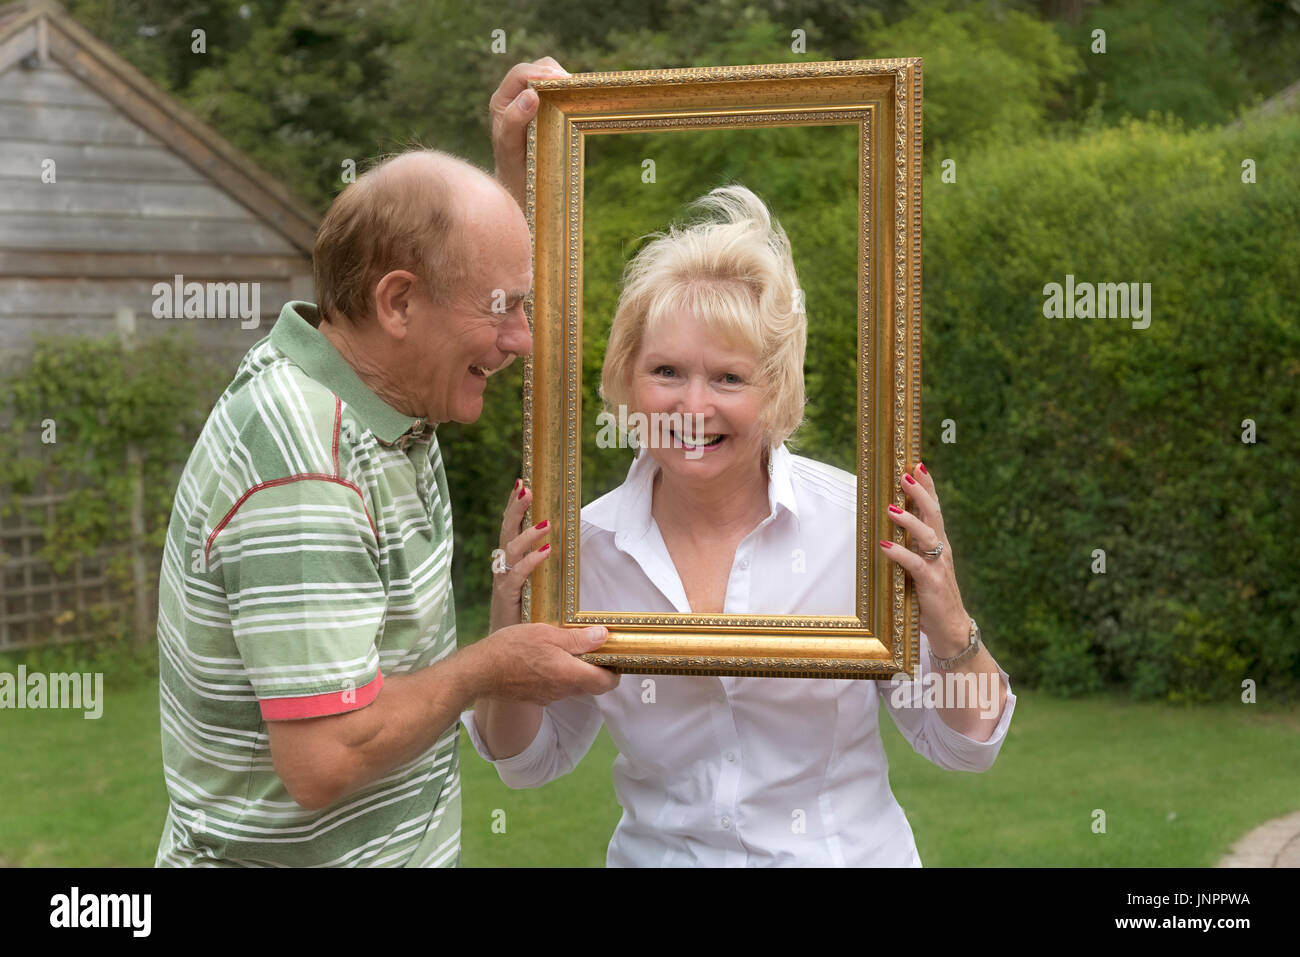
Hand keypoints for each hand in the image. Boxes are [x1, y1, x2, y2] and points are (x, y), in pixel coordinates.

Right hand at [474, 621, 619, 703]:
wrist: (479, 672)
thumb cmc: (512, 648)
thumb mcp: (546, 634)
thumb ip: (577, 638)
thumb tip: (603, 636)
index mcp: (569, 675)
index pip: (606, 683)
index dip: (615, 672)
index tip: (614, 656)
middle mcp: (563, 691)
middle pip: (592, 686)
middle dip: (598, 670)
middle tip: (595, 648)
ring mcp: (549, 696)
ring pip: (574, 687)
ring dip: (578, 671)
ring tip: (570, 649)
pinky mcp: (537, 697)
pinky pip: (557, 688)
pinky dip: (561, 675)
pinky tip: (549, 658)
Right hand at [488, 478, 550, 634]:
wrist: (507, 655)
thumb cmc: (525, 621)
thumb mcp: (538, 590)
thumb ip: (547, 571)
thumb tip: (564, 550)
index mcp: (511, 563)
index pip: (512, 529)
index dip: (515, 507)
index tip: (522, 484)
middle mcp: (503, 569)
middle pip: (507, 532)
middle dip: (515, 509)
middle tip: (527, 488)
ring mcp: (502, 583)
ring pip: (511, 550)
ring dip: (528, 534)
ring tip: (546, 523)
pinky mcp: (506, 598)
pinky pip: (516, 576)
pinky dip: (531, 562)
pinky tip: (546, 552)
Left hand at [489, 57, 568, 207]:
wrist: (521, 186)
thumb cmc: (513, 170)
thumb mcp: (510, 148)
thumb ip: (514, 121)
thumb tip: (530, 95)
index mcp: (501, 101)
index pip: (520, 74)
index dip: (541, 73)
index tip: (563, 81)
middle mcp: (513, 96)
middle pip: (536, 69)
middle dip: (555, 74)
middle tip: (573, 87)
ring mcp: (528, 101)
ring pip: (548, 76)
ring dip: (562, 82)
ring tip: (574, 93)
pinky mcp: (543, 109)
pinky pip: (556, 91)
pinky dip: (566, 91)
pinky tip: (574, 101)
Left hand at [879, 462, 972, 657]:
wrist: (951, 629)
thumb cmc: (931, 597)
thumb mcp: (922, 568)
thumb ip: (910, 549)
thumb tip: (885, 531)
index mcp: (939, 544)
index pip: (934, 509)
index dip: (927, 486)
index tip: (917, 464)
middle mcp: (941, 550)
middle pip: (933, 514)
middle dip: (920, 492)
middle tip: (906, 473)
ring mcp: (939, 566)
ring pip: (926, 535)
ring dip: (908, 519)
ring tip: (891, 506)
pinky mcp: (932, 584)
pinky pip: (915, 564)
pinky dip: (900, 554)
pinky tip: (885, 545)